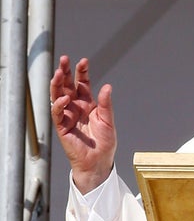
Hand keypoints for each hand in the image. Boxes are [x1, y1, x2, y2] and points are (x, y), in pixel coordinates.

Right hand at [50, 55, 116, 193]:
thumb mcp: (108, 120)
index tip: (83, 61)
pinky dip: (60, 105)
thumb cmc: (104, 142)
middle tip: (64, 60)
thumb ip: (106, 104)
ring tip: (58, 73)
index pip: (83, 84)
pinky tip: (65, 98)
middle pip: (67, 86)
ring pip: (58, 96)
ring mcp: (68, 116)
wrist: (99, 161)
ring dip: (57, 84)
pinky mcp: (62, 127)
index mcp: (88, 104)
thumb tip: (107, 87)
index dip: (82, 72)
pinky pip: (58, 114)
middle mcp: (77, 107)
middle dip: (65, 72)